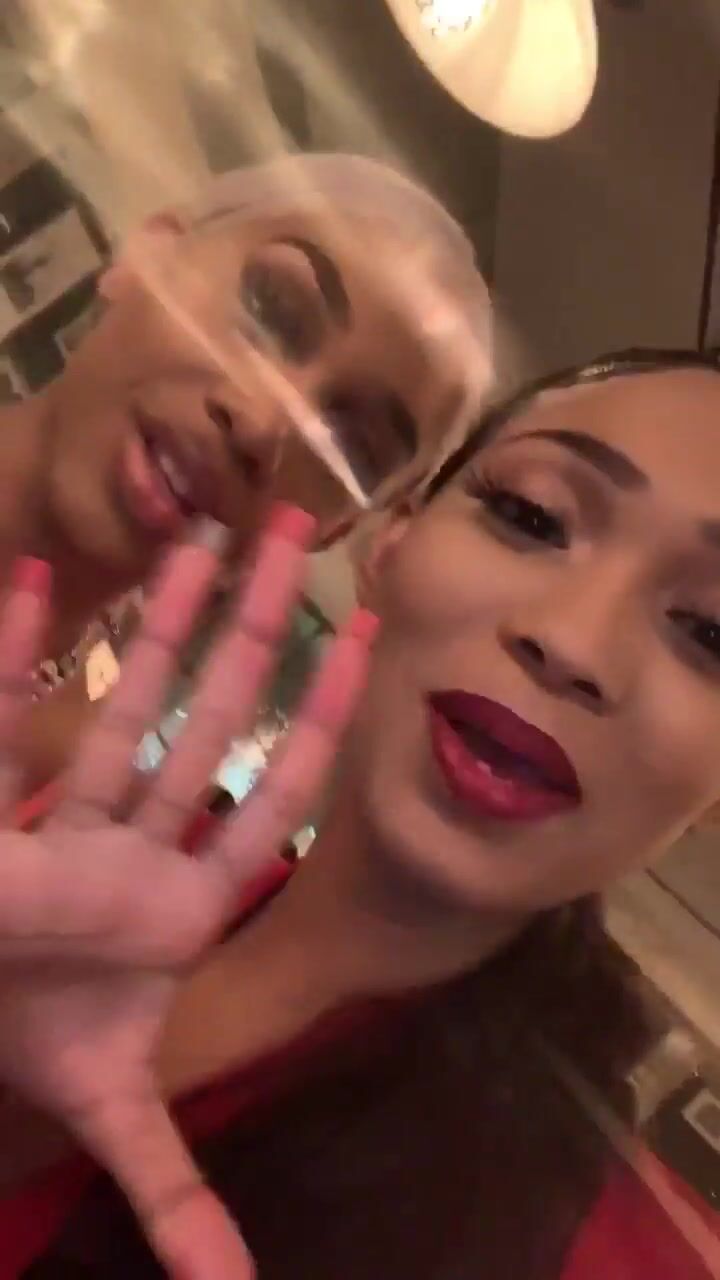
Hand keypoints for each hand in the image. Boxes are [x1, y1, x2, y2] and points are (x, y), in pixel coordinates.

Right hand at [0, 506, 375, 1277]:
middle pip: (202, 714)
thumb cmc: (36, 1038)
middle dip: (251, 626)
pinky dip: (11, 648)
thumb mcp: (107, 1111)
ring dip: (150, 619)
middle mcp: (131, 835)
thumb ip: (175, 1190)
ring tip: (195, 534)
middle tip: (299, 525)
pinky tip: (36, 579)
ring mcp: (59, 805)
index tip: (372, 633)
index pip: (268, 788)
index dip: (321, 713)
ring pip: (114, 699)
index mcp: (176, 896)